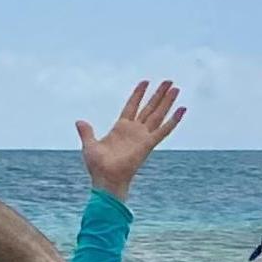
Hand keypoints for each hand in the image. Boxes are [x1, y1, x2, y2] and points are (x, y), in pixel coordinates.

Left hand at [76, 76, 185, 198]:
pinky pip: (164, 130)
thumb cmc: (98, 167)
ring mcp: (143, 136)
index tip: (146, 82)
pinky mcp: (148, 144)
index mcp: (121, 128)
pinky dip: (174, 120)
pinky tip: (182, 110)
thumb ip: (87, 132)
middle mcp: (134, 130)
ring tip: (176, 88)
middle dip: (159, 94)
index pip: (132, 106)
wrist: (106, 180)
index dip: (138, 94)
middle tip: (169, 81)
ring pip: (158, 114)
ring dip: (167, 102)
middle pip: (149, 107)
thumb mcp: (90, 145)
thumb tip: (80, 122)